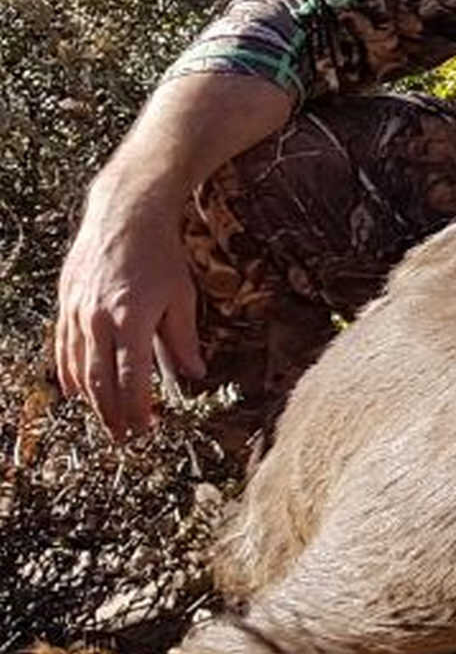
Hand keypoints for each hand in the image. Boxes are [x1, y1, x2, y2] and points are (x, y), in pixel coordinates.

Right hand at [54, 188, 206, 441]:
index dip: (137, 407)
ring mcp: (76, 313)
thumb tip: (195, 373)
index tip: (145, 428)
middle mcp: (98, 320)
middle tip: (123, 436)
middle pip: (100, 380)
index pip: (130, 377)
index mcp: (131, 320)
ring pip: (78, 368)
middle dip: (111, 413)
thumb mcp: (182, 296)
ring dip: (90, 400)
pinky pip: (63, 348)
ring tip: (105, 420)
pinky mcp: (65, 305)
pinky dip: (69, 374)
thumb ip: (184, 338)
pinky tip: (76, 392)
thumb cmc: (160, 256)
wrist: (123, 216)